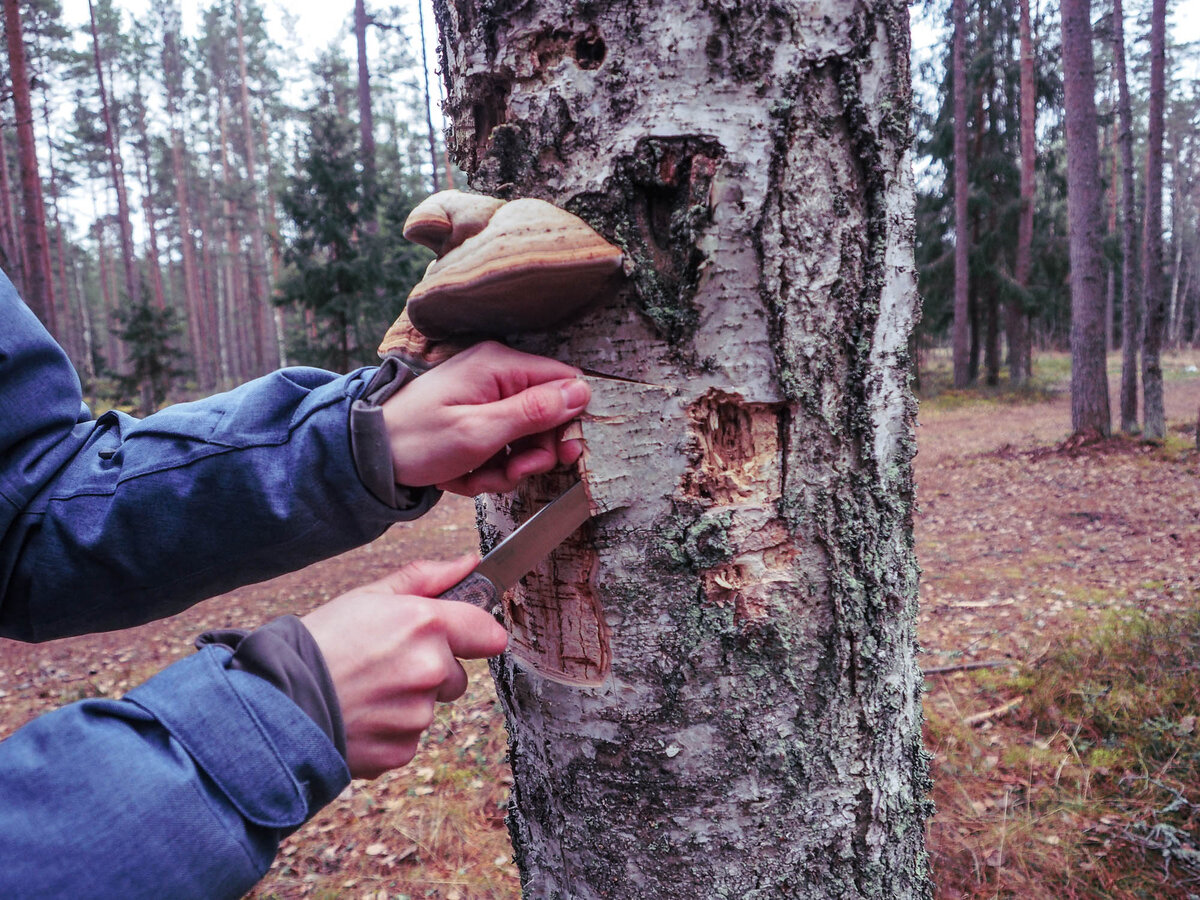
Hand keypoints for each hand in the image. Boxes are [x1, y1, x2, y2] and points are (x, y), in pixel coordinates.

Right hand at [300, 555, 507, 778]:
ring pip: (428, 708)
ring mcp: (417, 715)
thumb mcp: (368, 597)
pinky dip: (388, 731)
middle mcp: (429, 670)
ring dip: (405, 702)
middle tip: (382, 665)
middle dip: (429, 671)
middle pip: (455, 675)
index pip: (487, 632)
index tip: (466, 638)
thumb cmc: (318, 643)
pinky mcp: (401, 750)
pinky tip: (358, 716)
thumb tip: (469, 563)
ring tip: (362, 691)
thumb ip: (425, 579)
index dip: (475, 635)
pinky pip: (408, 738)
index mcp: (425, 625)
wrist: (274, 701)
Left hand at [382, 341, 589, 494]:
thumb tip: (581, 392)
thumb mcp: (480, 431)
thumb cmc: (415, 440)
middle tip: (513, 472)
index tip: (564, 453)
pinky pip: (502, 446)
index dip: (570, 420)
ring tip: (478, 476)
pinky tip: (465, 475)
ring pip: (525, 438)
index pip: (563, 382)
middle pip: (546, 414)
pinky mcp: (476, 419)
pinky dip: (489, 468)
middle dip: (533, 452)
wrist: (367, 457)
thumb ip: (534, 412)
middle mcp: (496, 375)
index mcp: (499, 365)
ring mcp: (485, 398)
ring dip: (508, 467)